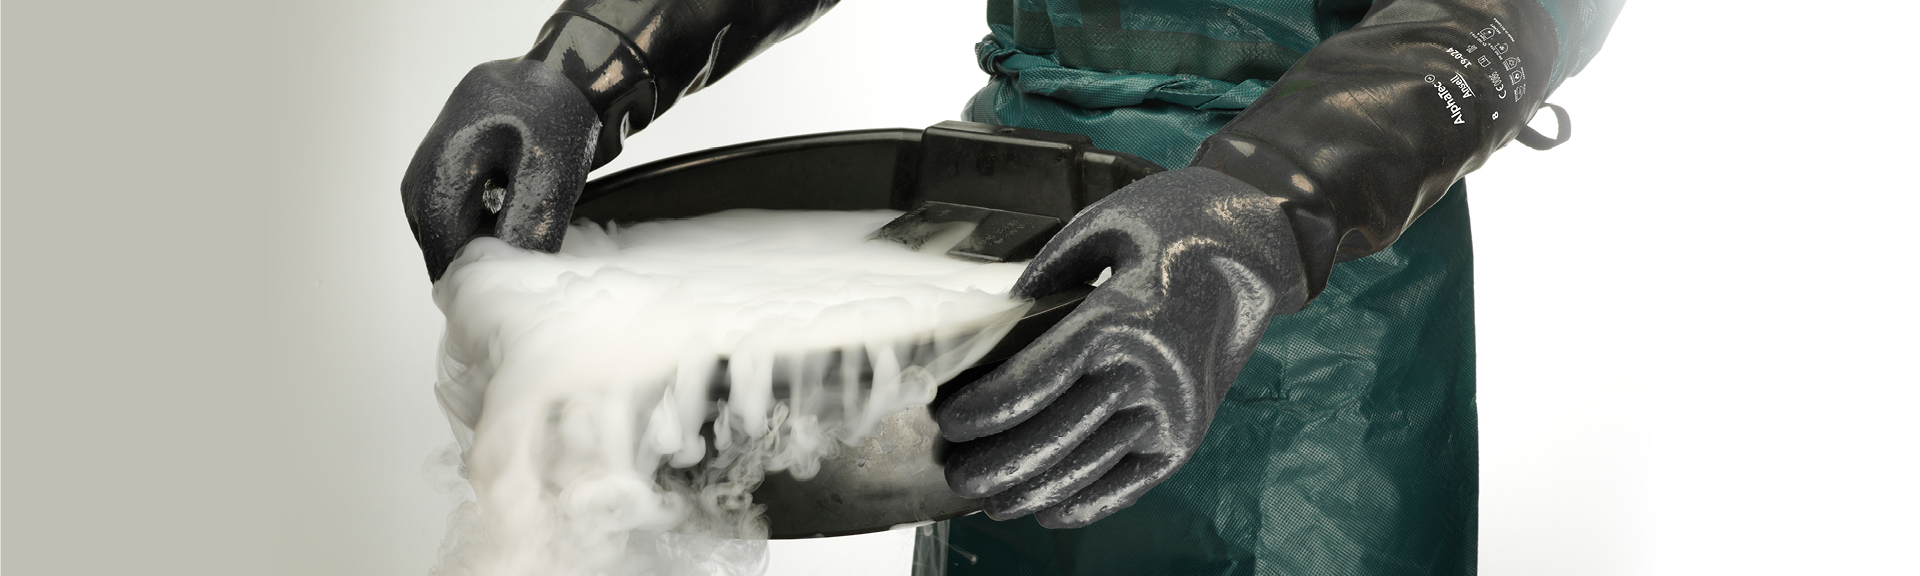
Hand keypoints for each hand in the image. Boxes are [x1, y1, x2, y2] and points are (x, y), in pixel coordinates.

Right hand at [400, 59, 599, 280]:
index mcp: (444, 165)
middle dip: (468, 260)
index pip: (441, 241)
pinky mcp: (443, 165)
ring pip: (441, 226)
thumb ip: (525, 230)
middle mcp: (426, 165)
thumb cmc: (558, 115)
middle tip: (506, 275)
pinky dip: (473, 225)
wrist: (564, 76)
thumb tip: (503, 280)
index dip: (463, 275)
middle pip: (436, 237)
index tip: (487, 299)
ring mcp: (430, 163)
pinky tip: (504, 226)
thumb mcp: (550, 177)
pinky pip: (449, 209)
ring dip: (472, 242)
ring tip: (508, 247)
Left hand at [935, 167, 1310, 527]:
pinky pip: (1134, 481)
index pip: (1034, 381)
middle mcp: (1150, 372)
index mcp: (1121, 319)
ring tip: (991, 500)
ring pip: (1089, 465)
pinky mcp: (1190, 431)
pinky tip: (1051, 512)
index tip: (949, 420)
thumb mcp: (1101, 226)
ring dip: (1033, 490)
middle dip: (997, 462)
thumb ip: (1044, 278)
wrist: (1258, 244)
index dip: (985, 409)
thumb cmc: (1176, 223)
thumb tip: (996, 329)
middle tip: (956, 474)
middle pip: (1055, 434)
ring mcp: (1174, 408)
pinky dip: (1090, 503)